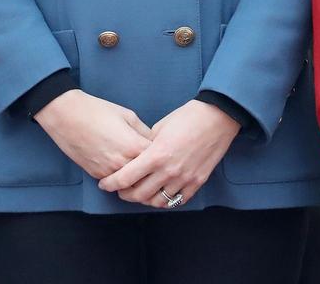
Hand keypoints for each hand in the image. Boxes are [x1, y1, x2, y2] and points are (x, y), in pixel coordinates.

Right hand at [34, 89, 152, 179]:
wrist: (66, 116)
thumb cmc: (97, 111)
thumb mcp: (127, 115)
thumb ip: (143, 131)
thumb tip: (153, 142)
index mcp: (134, 146)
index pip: (158, 160)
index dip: (163, 156)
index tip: (164, 152)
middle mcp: (124, 163)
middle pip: (146, 177)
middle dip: (152, 173)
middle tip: (155, 168)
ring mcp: (110, 172)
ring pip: (131, 185)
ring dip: (136, 180)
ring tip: (140, 172)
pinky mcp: (97, 176)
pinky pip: (115, 183)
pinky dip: (120, 179)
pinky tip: (122, 171)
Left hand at [98, 99, 240, 207]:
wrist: (215, 119)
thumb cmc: (186, 118)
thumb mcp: (159, 128)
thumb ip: (146, 145)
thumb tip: (137, 155)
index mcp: (156, 155)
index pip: (126, 177)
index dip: (111, 184)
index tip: (104, 184)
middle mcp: (169, 171)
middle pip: (139, 194)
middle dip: (125, 195)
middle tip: (119, 191)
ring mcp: (184, 179)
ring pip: (158, 202)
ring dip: (144, 200)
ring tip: (138, 194)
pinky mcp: (197, 183)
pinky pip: (177, 201)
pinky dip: (165, 201)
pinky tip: (158, 195)